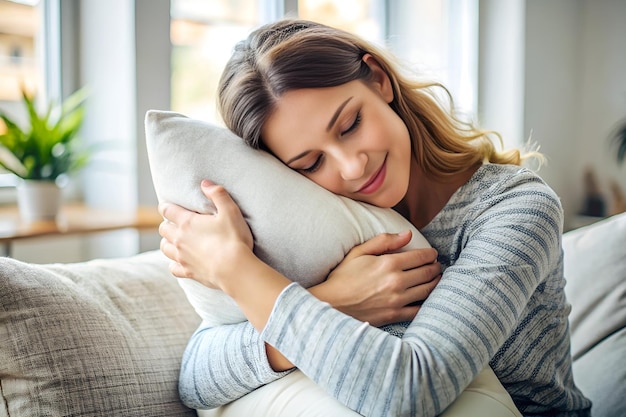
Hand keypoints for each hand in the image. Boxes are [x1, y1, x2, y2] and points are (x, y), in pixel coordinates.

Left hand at [158, 180, 253, 289]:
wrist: (234, 269)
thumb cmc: (233, 239)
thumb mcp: (230, 211)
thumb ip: (218, 194)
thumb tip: (205, 183)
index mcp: (187, 222)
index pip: (167, 210)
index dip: (166, 206)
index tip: (168, 206)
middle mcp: (179, 239)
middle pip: (163, 229)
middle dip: (167, 224)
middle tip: (176, 223)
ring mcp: (181, 257)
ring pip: (164, 248)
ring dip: (168, 242)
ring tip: (176, 240)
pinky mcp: (187, 272)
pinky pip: (173, 268)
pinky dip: (174, 263)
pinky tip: (181, 261)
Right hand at [311, 231, 441, 326]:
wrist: (330, 304)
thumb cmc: (343, 276)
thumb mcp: (359, 252)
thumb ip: (384, 241)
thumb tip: (408, 234)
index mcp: (389, 263)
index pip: (421, 257)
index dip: (430, 254)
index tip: (433, 254)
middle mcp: (396, 282)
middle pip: (428, 273)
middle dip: (435, 267)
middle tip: (436, 266)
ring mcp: (397, 300)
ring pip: (427, 291)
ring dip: (435, 283)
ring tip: (435, 279)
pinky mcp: (394, 315)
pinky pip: (418, 310)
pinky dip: (426, 303)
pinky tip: (425, 298)